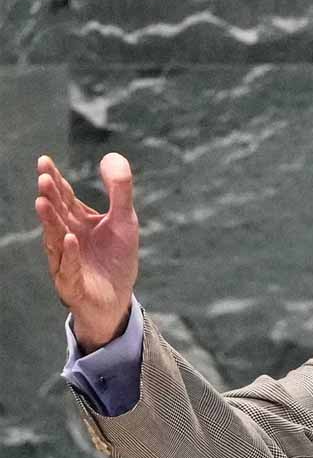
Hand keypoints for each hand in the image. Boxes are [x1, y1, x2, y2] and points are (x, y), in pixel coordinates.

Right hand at [35, 153, 138, 352]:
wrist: (116, 300)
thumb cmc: (115, 259)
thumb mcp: (124, 222)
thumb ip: (120, 191)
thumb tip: (112, 156)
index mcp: (76, 222)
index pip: (63, 198)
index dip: (54, 181)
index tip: (45, 161)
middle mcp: (66, 239)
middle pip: (56, 216)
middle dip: (49, 197)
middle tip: (43, 178)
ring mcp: (66, 261)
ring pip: (55, 239)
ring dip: (50, 221)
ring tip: (43, 202)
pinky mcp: (73, 284)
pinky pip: (70, 267)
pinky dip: (70, 254)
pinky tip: (71, 238)